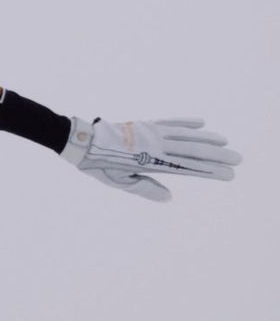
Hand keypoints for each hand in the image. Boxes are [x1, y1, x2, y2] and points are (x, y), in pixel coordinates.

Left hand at [60, 117, 242, 201]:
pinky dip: (185, 122)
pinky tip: (200, 123)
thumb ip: (145, 188)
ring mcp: (151, 132)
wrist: (81, 141)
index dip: (209, 171)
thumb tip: (169, 197)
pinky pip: (169, 122)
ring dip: (206, 138)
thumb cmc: (99, 165)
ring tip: (225, 142)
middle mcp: (155, 145)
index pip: (187, 168)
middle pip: (192, 150)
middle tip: (238, 160)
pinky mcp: (144, 125)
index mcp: (152, 161)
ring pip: (185, 135)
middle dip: (216, 155)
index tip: (228, 175)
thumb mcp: (120, 182)